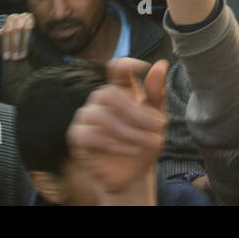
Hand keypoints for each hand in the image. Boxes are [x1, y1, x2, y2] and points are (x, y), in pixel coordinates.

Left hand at [0, 12, 34, 60]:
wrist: (35, 26)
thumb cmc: (17, 32)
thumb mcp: (5, 34)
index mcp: (10, 19)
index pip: (5, 33)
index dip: (5, 46)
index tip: (5, 58)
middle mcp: (18, 17)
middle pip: (13, 31)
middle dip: (12, 46)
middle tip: (12, 59)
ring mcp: (27, 18)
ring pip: (22, 31)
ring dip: (20, 45)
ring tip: (19, 57)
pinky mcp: (35, 21)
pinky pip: (30, 31)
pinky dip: (27, 42)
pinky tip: (26, 51)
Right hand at [67, 58, 168, 199]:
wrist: (134, 174)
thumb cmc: (145, 141)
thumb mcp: (157, 118)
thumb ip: (157, 93)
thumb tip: (161, 64)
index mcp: (120, 90)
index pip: (116, 68)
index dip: (127, 63)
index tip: (145, 68)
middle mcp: (100, 99)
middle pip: (110, 93)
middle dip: (138, 112)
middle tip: (160, 126)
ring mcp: (86, 116)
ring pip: (103, 117)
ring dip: (131, 131)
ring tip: (149, 143)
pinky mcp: (77, 136)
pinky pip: (91, 135)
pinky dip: (114, 144)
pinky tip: (130, 150)